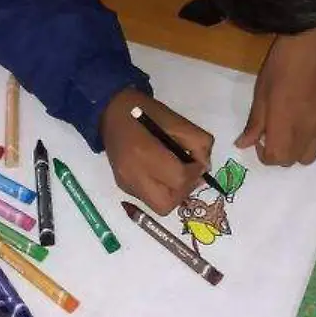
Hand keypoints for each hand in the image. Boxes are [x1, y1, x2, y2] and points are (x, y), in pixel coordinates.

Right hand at [100, 89, 212, 215]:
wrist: (111, 111)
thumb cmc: (145, 111)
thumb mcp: (177, 120)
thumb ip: (198, 142)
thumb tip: (204, 167)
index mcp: (144, 153)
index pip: (178, 179)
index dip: (194, 173)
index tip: (196, 162)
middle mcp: (132, 174)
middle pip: (166, 204)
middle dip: (182, 192)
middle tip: (187, 174)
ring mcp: (125, 183)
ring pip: (158, 206)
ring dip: (173, 194)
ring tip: (175, 174)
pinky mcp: (123, 186)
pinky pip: (148, 198)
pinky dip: (161, 190)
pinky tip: (160, 173)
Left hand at [235, 23, 315, 165]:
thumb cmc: (282, 65)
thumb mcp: (261, 93)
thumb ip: (255, 123)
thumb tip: (243, 144)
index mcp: (286, 127)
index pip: (276, 159)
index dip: (265, 154)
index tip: (261, 140)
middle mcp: (309, 132)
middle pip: (294, 161)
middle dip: (282, 153)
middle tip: (276, 133)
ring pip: (313, 153)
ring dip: (300, 148)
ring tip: (294, 127)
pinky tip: (311, 116)